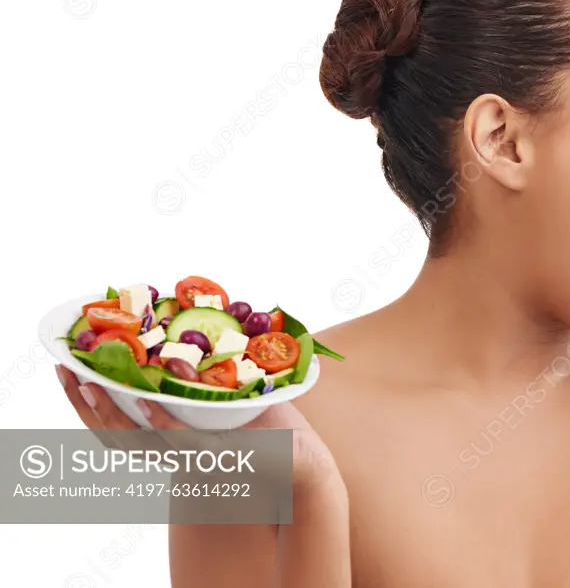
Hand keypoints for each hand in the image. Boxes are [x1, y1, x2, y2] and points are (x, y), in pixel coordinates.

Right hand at [56, 365, 340, 489]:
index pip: (114, 423)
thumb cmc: (265, 425)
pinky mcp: (221, 459)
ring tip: (89, 386)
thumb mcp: (228, 390)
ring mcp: (193, 458)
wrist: (303, 460)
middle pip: (111, 433)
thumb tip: (191, 314)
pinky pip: (183, 442)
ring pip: (138, 441)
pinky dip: (163, 425)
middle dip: (83, 403)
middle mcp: (172, 452)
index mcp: (169, 438)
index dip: (86, 400)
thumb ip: (207, 366)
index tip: (66, 368)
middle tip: (63, 372)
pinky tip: (148, 404)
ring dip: (111, 412)